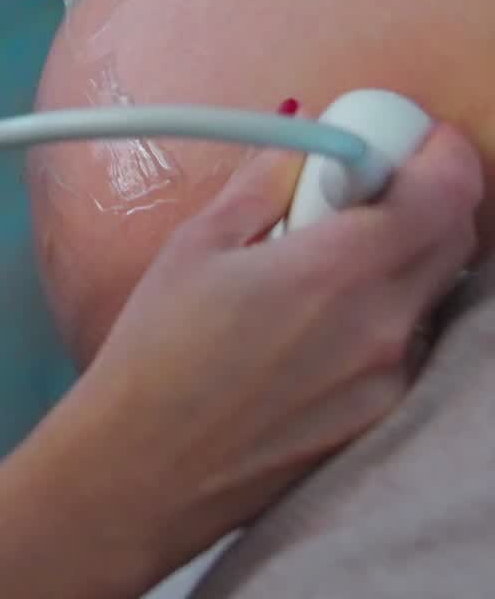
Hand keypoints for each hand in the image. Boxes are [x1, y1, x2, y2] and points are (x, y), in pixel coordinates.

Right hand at [68, 118, 480, 576]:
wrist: (144, 467)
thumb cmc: (157, 349)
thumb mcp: (195, 245)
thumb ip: (264, 182)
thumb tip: (302, 132)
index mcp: (338, 270)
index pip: (446, 191)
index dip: (440, 149)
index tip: (408, 135)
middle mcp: (385, 327)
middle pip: (455, 236)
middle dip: (423, 194)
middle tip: (361, 185)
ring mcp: (391, 381)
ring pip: (431, 290)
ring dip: (400, 255)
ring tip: (318, 261)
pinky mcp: (380, 419)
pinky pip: (407, 341)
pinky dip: (381, 310)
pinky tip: (312, 322)